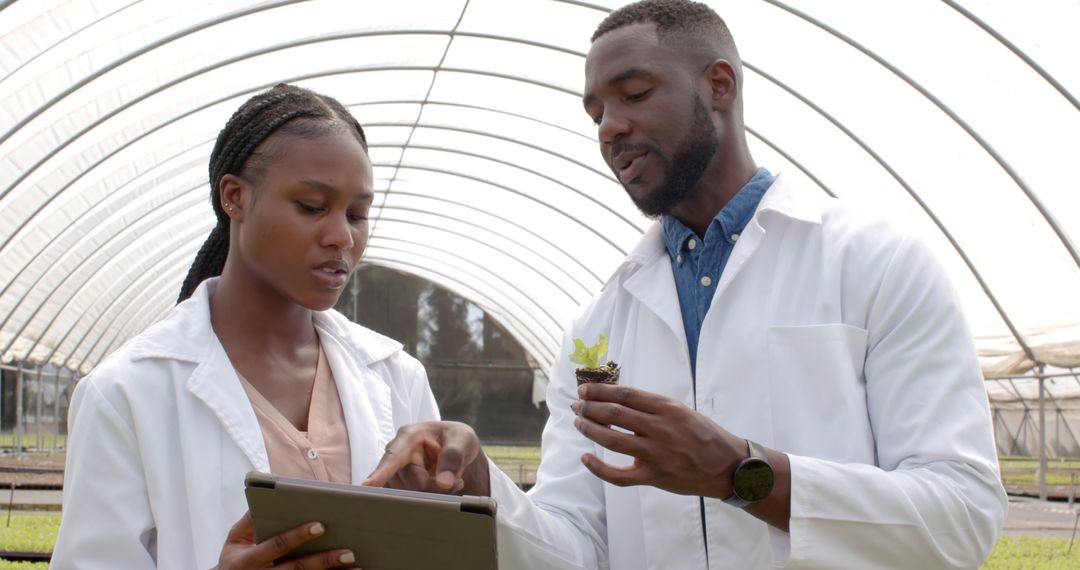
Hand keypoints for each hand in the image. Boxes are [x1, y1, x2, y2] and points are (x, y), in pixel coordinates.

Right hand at [214, 511, 356, 568]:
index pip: (277, 546)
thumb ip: (250, 519)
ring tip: (356, 565)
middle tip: (349, 551)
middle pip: (297, 568)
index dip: (298, 536)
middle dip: (324, 560)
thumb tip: (268, 495)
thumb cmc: (234, 557)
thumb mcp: (235, 538)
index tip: (321, 525)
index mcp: (247, 561)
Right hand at [363, 421, 489, 495]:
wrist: (458, 450)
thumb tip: (443, 482)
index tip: (367, 486)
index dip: (381, 472)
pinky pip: (412, 502)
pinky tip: (446, 489)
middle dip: (433, 487)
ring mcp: (397, 474)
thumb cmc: (457, 439)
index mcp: (409, 436)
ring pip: (409, 496)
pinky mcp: (401, 489)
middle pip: (408, 483)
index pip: (393, 457)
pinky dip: (433, 500)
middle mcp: (397, 455)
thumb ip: (454, 457)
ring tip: (454, 481)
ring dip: (434, 494)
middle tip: (457, 481)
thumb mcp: (463, 439)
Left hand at [570, 383, 744, 497]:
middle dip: (590, 407)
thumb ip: (652, 406)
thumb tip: (617, 399)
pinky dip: (599, 468)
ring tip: (579, 423)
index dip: (600, 391)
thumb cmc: (703, 435)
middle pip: (615, 414)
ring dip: (590, 430)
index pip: (625, 395)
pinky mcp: (654, 476)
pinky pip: (620, 475)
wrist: (727, 466)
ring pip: (612, 440)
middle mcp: (660, 428)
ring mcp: (656, 454)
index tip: (584, 389)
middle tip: (577, 405)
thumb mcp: (681, 410)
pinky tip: (586, 458)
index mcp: (667, 408)